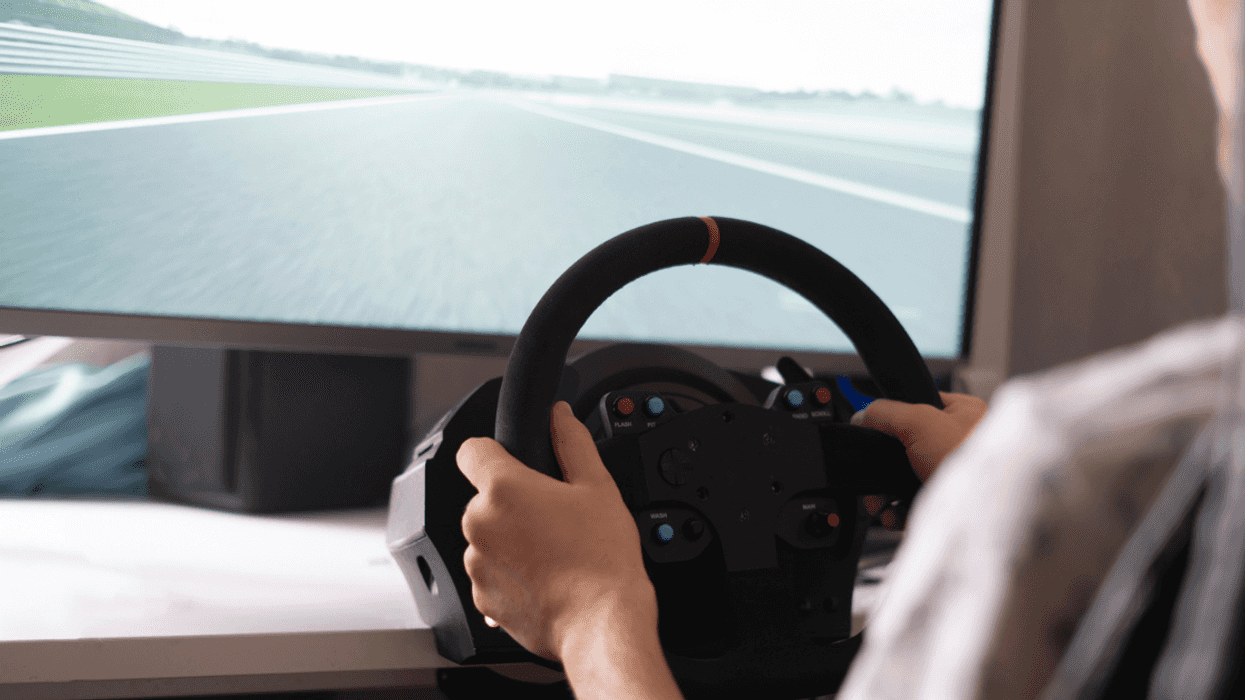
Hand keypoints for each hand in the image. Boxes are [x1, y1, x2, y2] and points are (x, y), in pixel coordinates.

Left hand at [457, 401, 657, 662]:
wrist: (601, 623)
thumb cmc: (601, 560)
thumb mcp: (597, 486)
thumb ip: (572, 442)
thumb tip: (560, 416)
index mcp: (503, 489)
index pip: (472, 449)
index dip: (493, 450)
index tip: (512, 462)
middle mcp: (479, 524)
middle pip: (485, 498)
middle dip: (513, 503)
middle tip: (553, 518)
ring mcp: (477, 565)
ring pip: (487, 537)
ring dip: (510, 540)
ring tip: (552, 552)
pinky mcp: (481, 600)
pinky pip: (490, 574)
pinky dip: (510, 574)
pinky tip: (544, 578)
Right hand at [852, 391, 986, 526]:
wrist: (983, 515)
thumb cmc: (968, 461)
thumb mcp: (921, 423)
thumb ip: (887, 413)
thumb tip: (862, 415)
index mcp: (963, 415)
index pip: (919, 407)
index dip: (893, 419)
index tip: (873, 430)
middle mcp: (958, 445)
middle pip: (905, 449)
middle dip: (882, 465)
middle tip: (870, 473)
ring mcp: (951, 477)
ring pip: (904, 480)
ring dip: (884, 493)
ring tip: (878, 503)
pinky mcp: (945, 505)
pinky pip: (911, 505)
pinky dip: (896, 512)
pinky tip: (892, 515)